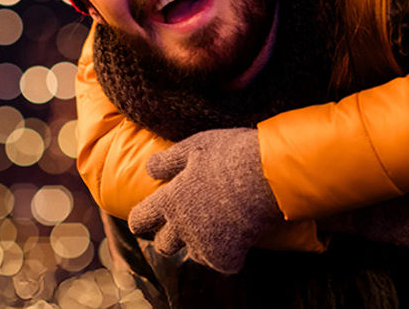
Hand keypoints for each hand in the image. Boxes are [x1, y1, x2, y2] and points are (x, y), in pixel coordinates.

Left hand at [128, 127, 282, 273]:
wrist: (269, 174)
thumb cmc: (232, 154)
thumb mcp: (197, 146)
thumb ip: (169, 160)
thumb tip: (149, 168)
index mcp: (170, 200)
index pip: (139, 219)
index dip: (142, 219)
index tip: (148, 218)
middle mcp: (181, 227)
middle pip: (163, 246)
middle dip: (171, 238)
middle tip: (189, 223)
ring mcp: (203, 245)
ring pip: (194, 254)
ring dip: (202, 243)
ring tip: (221, 221)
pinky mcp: (226, 258)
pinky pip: (222, 263)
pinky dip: (229, 252)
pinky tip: (240, 232)